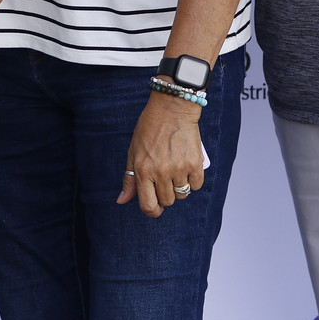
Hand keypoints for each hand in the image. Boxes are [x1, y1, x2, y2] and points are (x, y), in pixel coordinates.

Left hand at [118, 90, 204, 216]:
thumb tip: (122, 201)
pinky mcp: (195, 163)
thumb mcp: (133, 152)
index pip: (148, 205)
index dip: (152, 211)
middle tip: (165, 177)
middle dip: (165, 194)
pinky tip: (187, 167)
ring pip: (182, 194)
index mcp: (143, 170)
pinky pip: (196, 185)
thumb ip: (129, 179)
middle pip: (167, 201)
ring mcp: (179, 168)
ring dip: (179, 187)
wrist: (172, 108)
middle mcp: (161, 172)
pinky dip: (193, 180)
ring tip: (176, 170)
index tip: (156, 208)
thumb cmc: (150, 128)